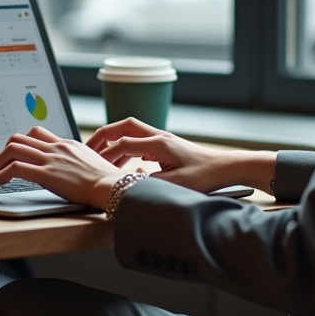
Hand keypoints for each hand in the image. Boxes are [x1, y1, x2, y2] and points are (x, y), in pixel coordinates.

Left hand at [0, 126, 124, 208]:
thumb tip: (67, 172)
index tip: (12, 157)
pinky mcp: (46, 174)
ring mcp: (50, 159)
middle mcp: (55, 147)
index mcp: (65, 144)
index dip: (19, 144)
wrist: (112, 186)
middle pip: (17, 138)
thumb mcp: (90, 165)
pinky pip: (13, 170)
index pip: (35, 133)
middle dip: (2, 153)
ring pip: (11, 150)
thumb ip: (75, 163)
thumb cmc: (106, 181)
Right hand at [87, 118, 275, 193]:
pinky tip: (122, 162)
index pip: (123, 143)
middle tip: (87, 150)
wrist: (227, 167)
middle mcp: (158, 137)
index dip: (105, 153)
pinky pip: (139, 140)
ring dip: (114, 142)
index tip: (93, 165)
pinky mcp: (166, 146)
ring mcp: (162, 139)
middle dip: (103, 137)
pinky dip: (125, 148)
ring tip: (99, 157)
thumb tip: (127, 188)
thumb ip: (149, 185)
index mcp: (158, 144)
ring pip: (130, 132)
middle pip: (123, 127)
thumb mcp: (176, 186)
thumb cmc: (206, 176)